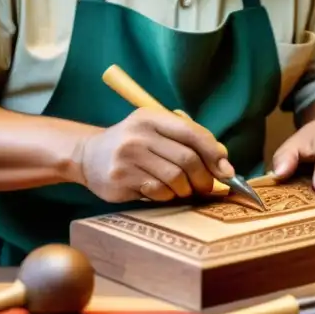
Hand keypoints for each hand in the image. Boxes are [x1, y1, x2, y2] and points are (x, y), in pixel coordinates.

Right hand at [75, 108, 235, 202]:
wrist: (88, 156)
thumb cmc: (133, 144)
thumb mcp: (155, 131)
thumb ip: (187, 140)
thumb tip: (223, 161)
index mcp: (151, 117)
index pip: (192, 133)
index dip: (214, 153)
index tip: (226, 170)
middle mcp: (139, 134)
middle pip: (187, 159)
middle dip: (204, 178)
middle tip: (206, 187)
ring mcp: (128, 156)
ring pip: (175, 179)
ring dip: (185, 190)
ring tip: (183, 190)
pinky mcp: (120, 178)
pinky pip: (158, 192)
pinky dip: (167, 196)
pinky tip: (162, 192)